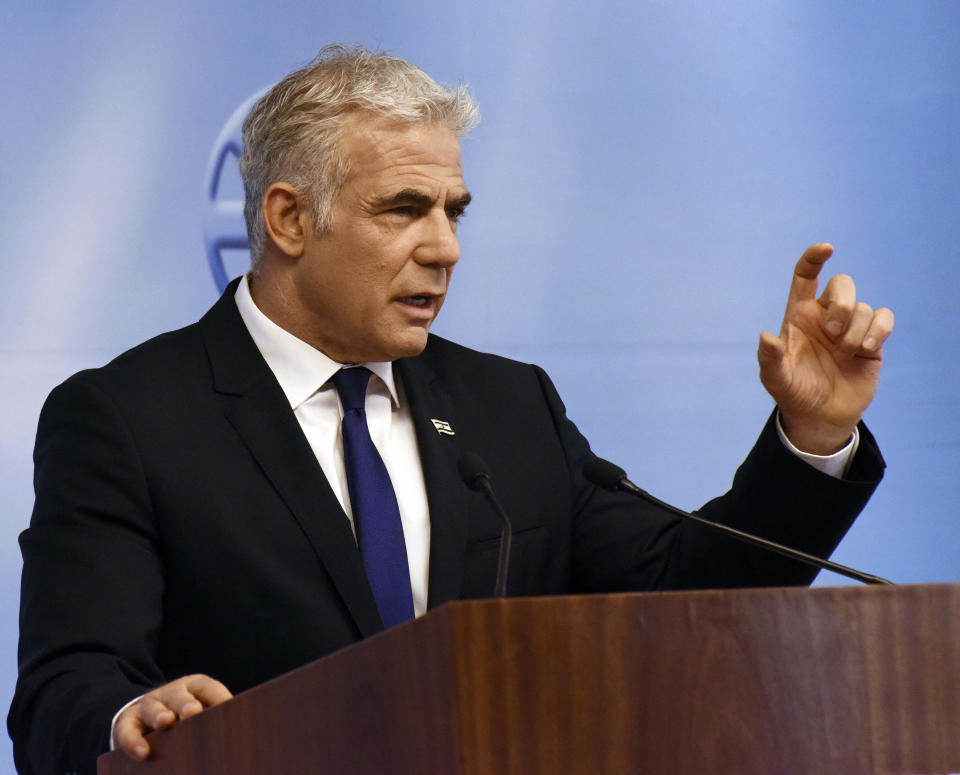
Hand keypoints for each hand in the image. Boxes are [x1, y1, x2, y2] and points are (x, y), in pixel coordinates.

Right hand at [112, 674, 232, 759]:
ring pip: (153, 707)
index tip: (228, 706)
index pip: (206, 687)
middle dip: (185, 702)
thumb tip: (241, 732)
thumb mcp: (200, 709)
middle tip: (193, 711)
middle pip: (178, 695)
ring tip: (165, 722)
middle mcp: (170, 693)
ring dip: (159, 714)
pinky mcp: (128, 721)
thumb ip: (215, 717)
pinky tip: (142, 753)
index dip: (217, 696)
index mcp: (193, 687)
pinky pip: (128, 730)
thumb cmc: (184, 716)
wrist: (145, 714)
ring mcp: (148, 705)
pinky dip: (133, 741)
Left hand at [757, 244, 893, 453]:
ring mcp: (850, 326)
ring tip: (843, 355)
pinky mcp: (872, 340)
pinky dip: (878, 330)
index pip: (805, 276)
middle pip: (842, 284)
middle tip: (831, 333)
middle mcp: (825, 316)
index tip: (826, 248)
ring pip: (863, 307)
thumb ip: (770, 358)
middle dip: (842, 305)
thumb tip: (766, 337)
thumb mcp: (776, 379)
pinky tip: (865, 348)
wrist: (820, 416)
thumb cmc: (794, 392)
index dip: (814, 258)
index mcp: (799, 315)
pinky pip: (883, 317)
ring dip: (854, 331)